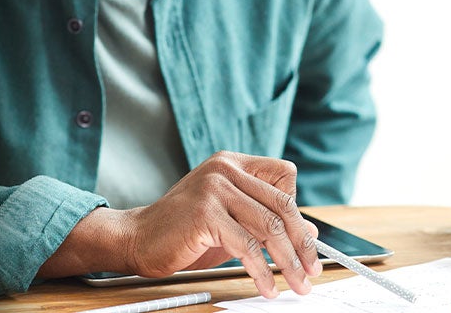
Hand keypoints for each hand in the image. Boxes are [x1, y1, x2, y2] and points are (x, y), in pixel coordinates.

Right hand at [47, 151, 322, 298]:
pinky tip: (267, 286)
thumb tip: (310, 233)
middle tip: (312, 271)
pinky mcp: (205, 212)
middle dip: (302, 244)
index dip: (298, 212)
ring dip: (288, 262)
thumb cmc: (184, 231)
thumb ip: (265, 221)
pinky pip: (246, 245)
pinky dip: (261, 270)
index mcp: (233, 163)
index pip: (284, 177)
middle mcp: (225, 168)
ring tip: (296, 285)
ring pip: (268, 226)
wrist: (137, 239)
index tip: (308, 245)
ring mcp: (214, 187)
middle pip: (281, 205)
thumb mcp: (232, 222)